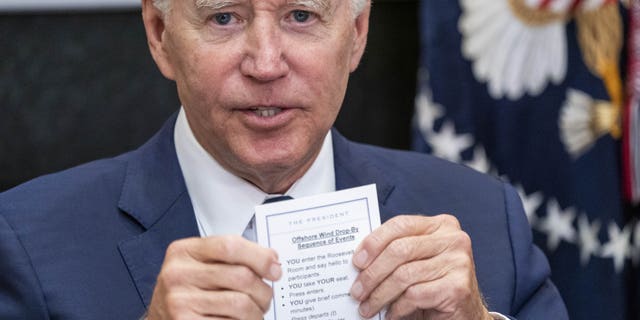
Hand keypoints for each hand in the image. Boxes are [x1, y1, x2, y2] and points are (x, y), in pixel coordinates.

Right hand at [147, 235, 281, 319]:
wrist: (159, 318)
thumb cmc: (187, 291)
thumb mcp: (200, 265)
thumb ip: (231, 258)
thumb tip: (272, 261)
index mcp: (183, 251)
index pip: (230, 246)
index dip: (259, 257)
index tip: (275, 268)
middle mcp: (177, 274)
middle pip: (241, 276)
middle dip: (263, 290)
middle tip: (266, 297)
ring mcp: (179, 301)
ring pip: (240, 304)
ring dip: (257, 312)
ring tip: (255, 313)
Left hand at [349, 215, 491, 319]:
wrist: (464, 313)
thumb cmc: (434, 284)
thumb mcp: (417, 261)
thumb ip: (396, 251)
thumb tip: (359, 260)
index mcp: (441, 225)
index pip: (401, 225)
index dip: (374, 242)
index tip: (357, 261)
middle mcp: (453, 239)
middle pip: (400, 250)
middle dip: (372, 273)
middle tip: (357, 291)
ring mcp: (459, 262)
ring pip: (404, 275)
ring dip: (379, 295)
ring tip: (367, 307)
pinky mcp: (458, 287)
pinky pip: (415, 295)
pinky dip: (397, 308)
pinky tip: (390, 314)